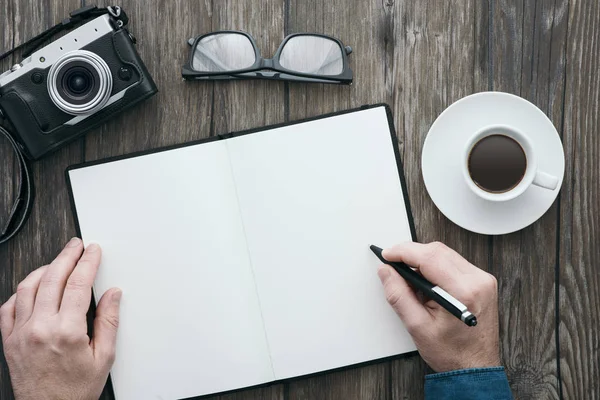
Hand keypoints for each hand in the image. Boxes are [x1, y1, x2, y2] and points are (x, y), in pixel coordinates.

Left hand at [0, 238, 121, 399]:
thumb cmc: (75, 390)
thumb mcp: (104, 357)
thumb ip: (109, 321)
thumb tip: (112, 295)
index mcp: (67, 331)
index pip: (78, 284)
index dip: (87, 262)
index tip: (93, 251)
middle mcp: (40, 328)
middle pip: (52, 278)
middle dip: (67, 256)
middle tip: (76, 246)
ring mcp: (21, 333)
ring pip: (28, 287)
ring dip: (44, 269)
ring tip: (57, 261)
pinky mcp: (9, 341)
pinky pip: (8, 307)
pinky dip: (21, 291)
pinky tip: (33, 287)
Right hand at [378, 242, 499, 371]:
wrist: (475, 367)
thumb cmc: (452, 353)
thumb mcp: (417, 326)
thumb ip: (398, 294)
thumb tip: (386, 272)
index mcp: (464, 292)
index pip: (429, 257)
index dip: (404, 252)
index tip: (387, 254)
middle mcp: (478, 281)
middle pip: (438, 251)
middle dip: (412, 254)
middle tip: (393, 266)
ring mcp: (483, 280)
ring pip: (445, 254)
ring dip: (423, 260)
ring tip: (410, 278)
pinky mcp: (482, 282)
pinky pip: (454, 262)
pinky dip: (436, 266)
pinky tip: (426, 281)